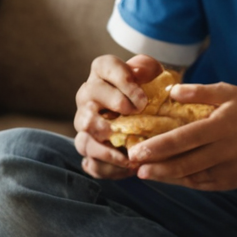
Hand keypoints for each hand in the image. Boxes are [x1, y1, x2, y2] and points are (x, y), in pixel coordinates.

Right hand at [72, 54, 161, 179]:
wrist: (149, 114)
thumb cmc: (148, 90)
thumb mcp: (153, 74)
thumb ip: (147, 67)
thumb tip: (138, 72)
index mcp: (102, 72)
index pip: (104, 67)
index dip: (123, 81)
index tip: (143, 98)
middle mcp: (87, 97)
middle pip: (87, 100)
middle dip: (115, 106)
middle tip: (137, 115)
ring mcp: (85, 125)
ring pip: (83, 139)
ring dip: (106, 149)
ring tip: (129, 155)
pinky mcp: (90, 149)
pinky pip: (91, 163)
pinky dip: (110, 169)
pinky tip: (129, 167)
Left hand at [128, 82, 236, 191]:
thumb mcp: (230, 92)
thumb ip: (200, 92)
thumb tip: (171, 91)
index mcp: (221, 126)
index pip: (183, 139)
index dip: (157, 147)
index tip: (136, 150)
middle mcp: (224, 150)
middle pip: (184, 162)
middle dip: (156, 166)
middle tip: (134, 166)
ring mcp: (229, 169)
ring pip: (192, 177)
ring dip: (167, 177)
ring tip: (145, 174)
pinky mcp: (232, 182)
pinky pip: (203, 184)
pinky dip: (184, 182)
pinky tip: (169, 177)